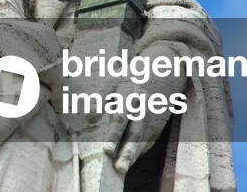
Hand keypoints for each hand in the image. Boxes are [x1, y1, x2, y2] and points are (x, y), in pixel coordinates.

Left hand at [112, 42, 186, 174]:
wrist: (161, 76)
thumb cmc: (128, 80)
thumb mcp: (115, 82)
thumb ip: (102, 97)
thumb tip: (86, 110)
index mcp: (130, 94)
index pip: (121, 117)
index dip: (114, 135)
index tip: (106, 150)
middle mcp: (143, 108)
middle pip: (135, 134)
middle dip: (127, 152)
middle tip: (118, 167)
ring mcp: (152, 119)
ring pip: (142, 141)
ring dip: (132, 157)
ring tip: (121, 169)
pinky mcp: (157, 128)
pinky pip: (147, 143)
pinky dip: (137, 154)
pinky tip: (127, 163)